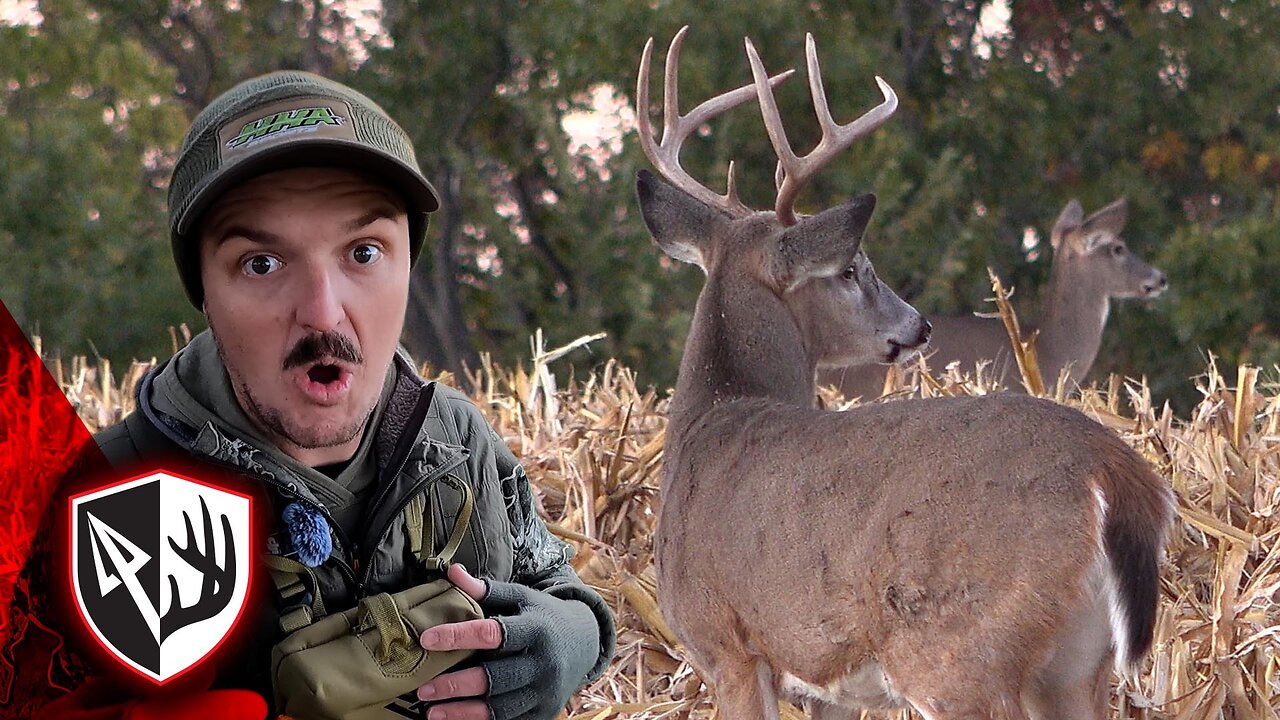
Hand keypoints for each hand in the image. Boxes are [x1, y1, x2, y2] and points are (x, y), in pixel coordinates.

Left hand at [416, 565, 598, 719]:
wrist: (585, 642)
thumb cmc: (542, 616)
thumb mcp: (521, 597)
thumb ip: (486, 590)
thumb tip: (451, 571)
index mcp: (536, 628)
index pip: (493, 633)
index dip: (458, 636)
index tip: (426, 639)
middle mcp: (543, 662)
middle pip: (495, 678)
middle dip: (456, 685)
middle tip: (423, 688)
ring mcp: (544, 691)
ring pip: (500, 708)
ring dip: (462, 712)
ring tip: (432, 712)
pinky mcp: (543, 712)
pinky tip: (455, 719)